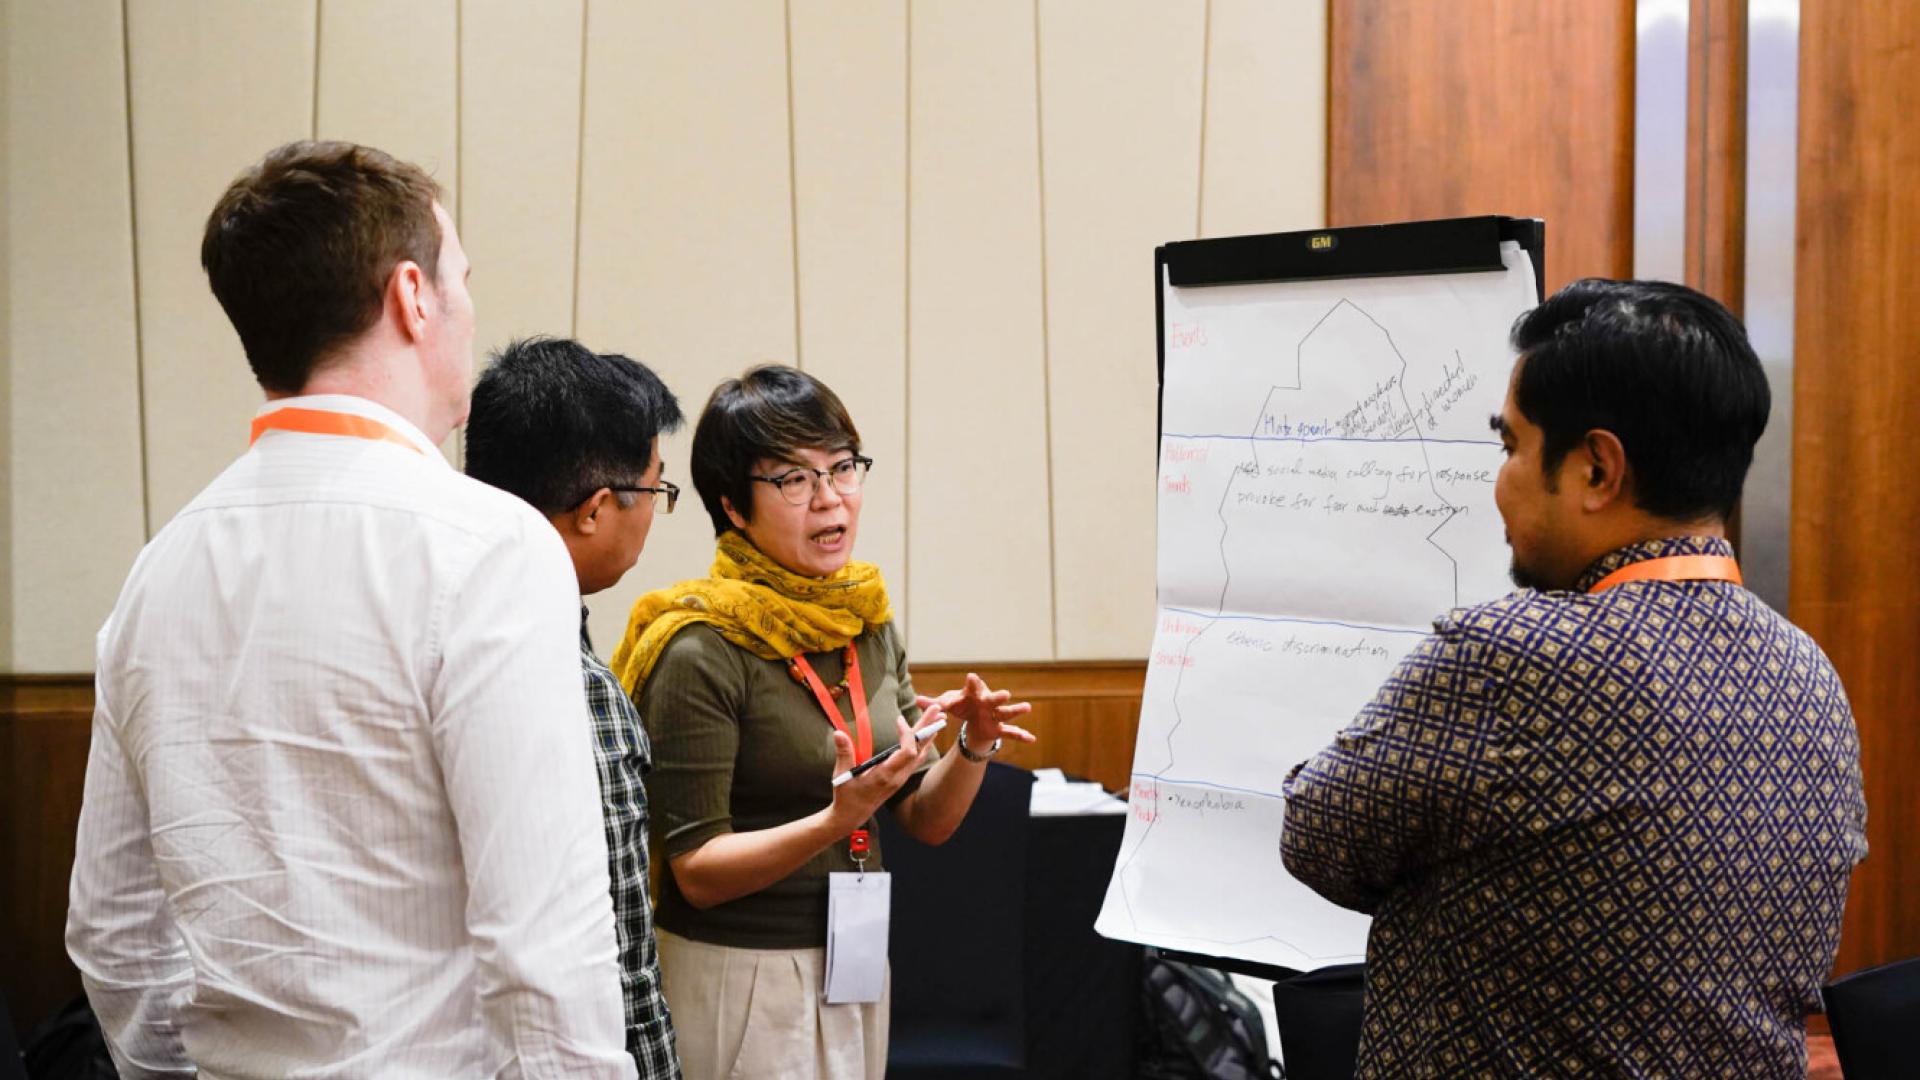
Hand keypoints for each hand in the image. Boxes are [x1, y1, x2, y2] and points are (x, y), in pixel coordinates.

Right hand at [825, 706, 944, 831]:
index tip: (899, 719)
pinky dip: (922, 744)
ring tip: (938, 717)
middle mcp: (898, 777)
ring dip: (928, 735)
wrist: (852, 816)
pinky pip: (917, 759)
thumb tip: (838, 733)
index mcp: (885, 775)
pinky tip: (927, 735)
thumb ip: (843, 753)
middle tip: (937, 709)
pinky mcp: (900, 778)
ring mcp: (901, 778)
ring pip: (921, 754)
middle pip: (919, 750)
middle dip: (927, 728)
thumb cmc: (846, 796)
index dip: (907, 735)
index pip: (907, 753)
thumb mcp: (842, 775)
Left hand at [916, 673, 1035, 753]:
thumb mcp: (948, 704)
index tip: (971, 676)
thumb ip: (934, 703)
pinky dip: (1022, 736)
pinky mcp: (999, 728)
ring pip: (1007, 712)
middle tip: (1005, 694)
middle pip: (993, 699)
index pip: (972, 686)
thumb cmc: (962, 704)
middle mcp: (987, 702)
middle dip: (999, 697)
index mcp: (973, 693)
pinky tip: (1032, 739)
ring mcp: (996, 715)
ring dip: (1017, 710)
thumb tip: (917, 700)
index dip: (972, 682)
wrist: (974, 717)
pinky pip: (1011, 732)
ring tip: (1028, 707)